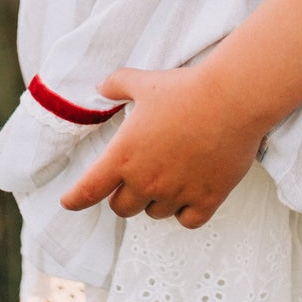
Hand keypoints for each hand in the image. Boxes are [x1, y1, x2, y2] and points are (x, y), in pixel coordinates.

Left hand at [57, 64, 264, 229]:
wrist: (232, 99)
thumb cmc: (185, 88)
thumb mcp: (144, 82)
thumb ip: (116, 84)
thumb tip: (100, 86)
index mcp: (124, 156)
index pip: (88, 190)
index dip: (75, 199)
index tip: (69, 202)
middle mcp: (146, 181)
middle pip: (122, 208)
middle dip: (124, 195)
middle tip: (135, 177)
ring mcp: (176, 193)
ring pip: (154, 214)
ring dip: (155, 201)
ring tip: (167, 179)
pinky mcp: (206, 199)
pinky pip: (187, 220)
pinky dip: (184, 212)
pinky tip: (188, 196)